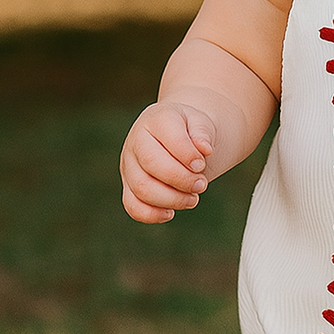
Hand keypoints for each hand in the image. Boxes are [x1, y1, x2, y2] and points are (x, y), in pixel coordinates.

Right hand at [120, 102, 215, 223]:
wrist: (182, 136)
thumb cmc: (191, 130)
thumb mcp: (202, 123)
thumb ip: (203, 132)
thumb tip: (204, 149)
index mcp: (156, 119)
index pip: (168, 137)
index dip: (187, 154)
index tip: (202, 163)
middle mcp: (136, 141)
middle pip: (152, 164)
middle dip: (182, 179)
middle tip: (202, 184)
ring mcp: (129, 165)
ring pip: (142, 188)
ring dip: (172, 199)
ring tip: (193, 198)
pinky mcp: (129, 186)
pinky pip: (132, 206)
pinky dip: (151, 214)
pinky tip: (171, 212)